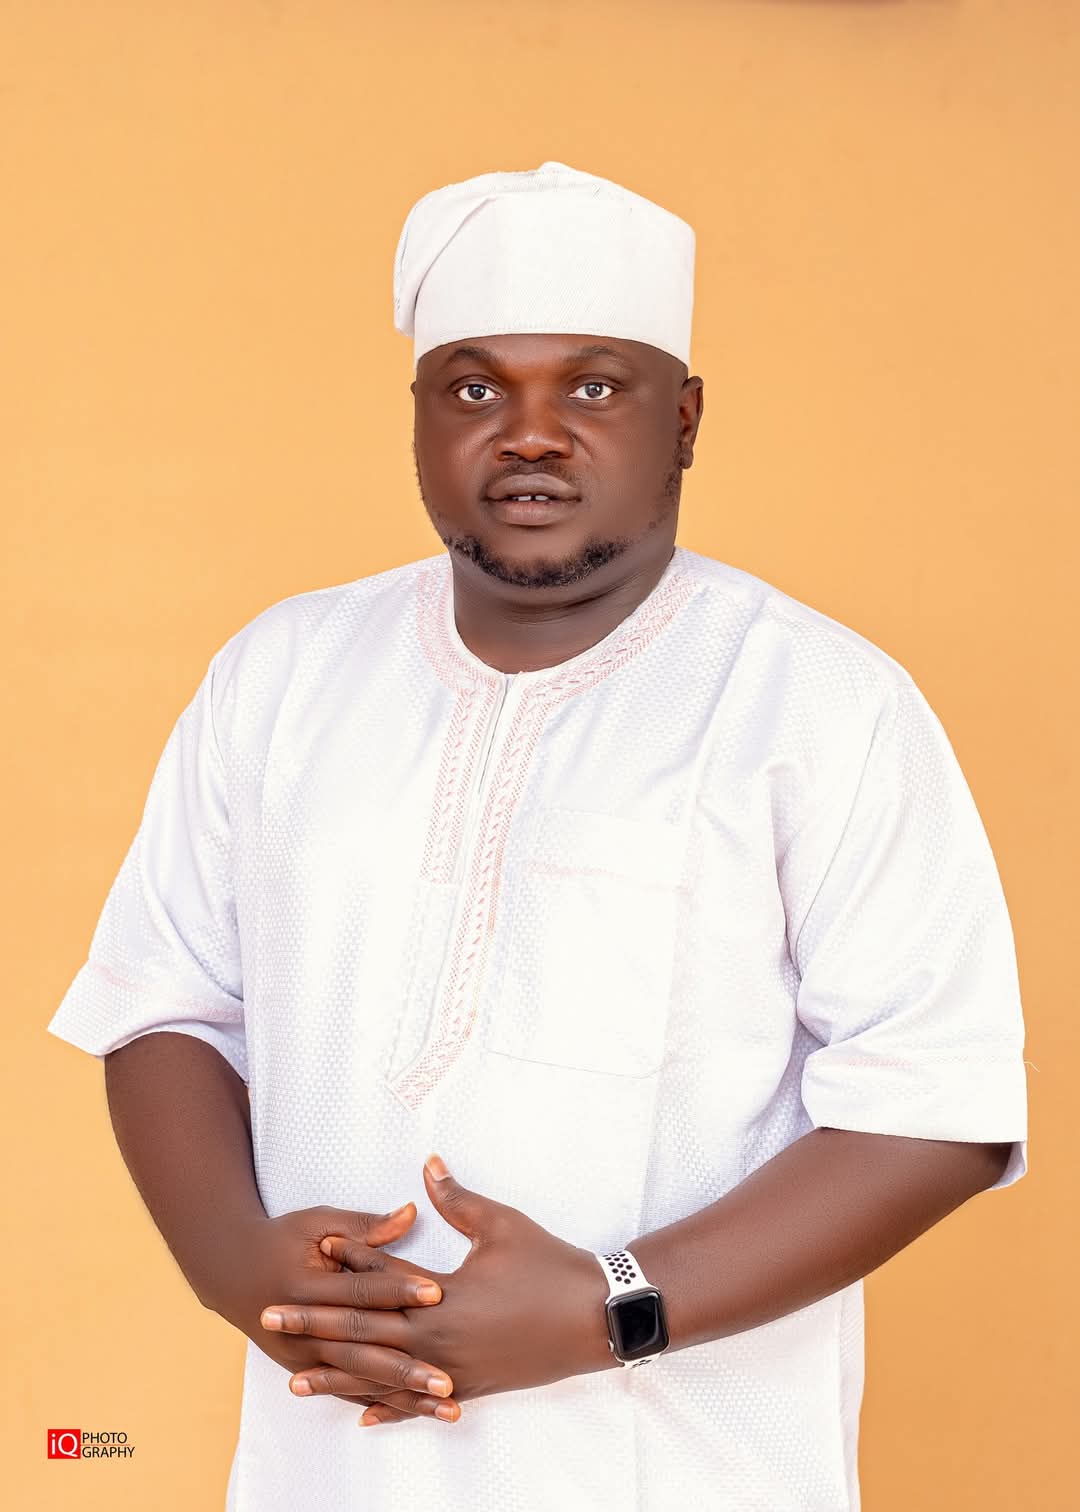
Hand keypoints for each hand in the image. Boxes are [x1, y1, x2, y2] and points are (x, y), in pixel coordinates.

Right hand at [211, 1201, 462, 1422]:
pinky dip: (385, 1404)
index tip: (438, 1291)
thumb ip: (364, 1226)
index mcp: (305, 1287)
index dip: (399, 1289)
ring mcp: (304, 1358)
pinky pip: (352, 1392)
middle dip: (407, 1367)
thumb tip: (411, 1214)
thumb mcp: (317, 1223)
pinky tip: (417, 1412)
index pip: (361, 1291)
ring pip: (362, 1382)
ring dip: (404, 1396)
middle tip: (447, 1378)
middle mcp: (303, 1332)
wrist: (232, 1271)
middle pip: (363, 1350)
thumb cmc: (281, 1240)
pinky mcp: (309, 1371)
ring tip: (446, 1406)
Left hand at [278, 1156, 614, 1425]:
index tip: (305, 1258)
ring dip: (338, 1376)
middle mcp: (440, 1339)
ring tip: (297, 1379)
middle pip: (365, 1334)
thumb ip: (458, 1199)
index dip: (342, 1268)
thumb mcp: (502, 1225)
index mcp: (444, 1297)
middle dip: (315, 1326)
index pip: (380, 1282)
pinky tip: (364, 1415)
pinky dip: (390, 1408)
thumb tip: (428, 1166)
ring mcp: (454, 1369)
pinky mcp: (470, 1386)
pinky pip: (420, 1402)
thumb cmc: (550, 1266)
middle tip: (270, 1320)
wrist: (594, 1318)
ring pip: (384, 1377)